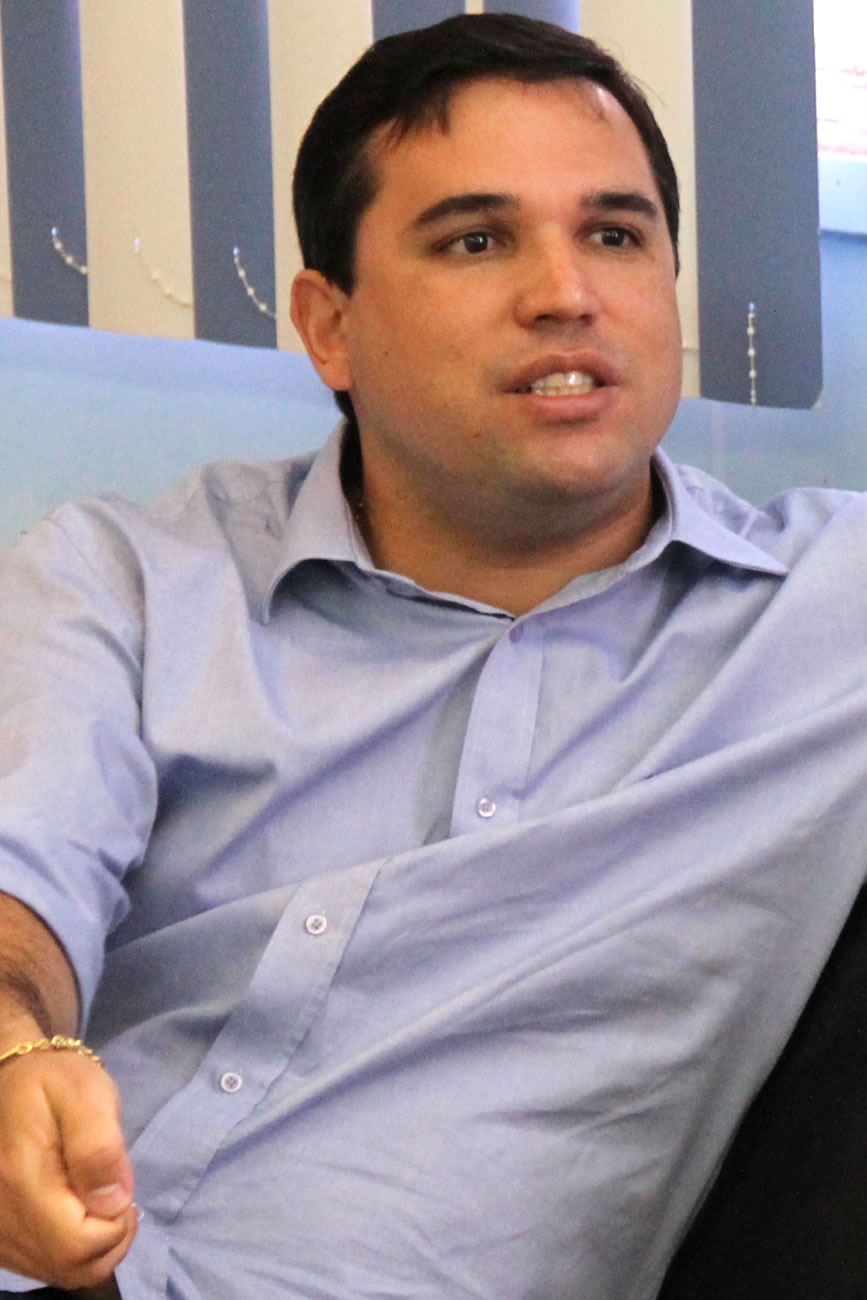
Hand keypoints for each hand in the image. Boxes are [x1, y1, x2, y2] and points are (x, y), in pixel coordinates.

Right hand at [0, 1048, 136, 1288]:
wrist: (14, 1080)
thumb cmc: (56, 1081)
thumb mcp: (87, 1095)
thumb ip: (99, 1148)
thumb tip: (113, 1204)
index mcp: (21, 1181)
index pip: (76, 1245)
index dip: (114, 1226)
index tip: (120, 1187)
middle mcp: (2, 1217)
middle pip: (71, 1267)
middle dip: (110, 1239)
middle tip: (116, 1193)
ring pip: (60, 1272)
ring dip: (94, 1247)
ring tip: (100, 1200)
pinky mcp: (2, 1237)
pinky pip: (45, 1266)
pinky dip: (72, 1250)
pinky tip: (80, 1213)